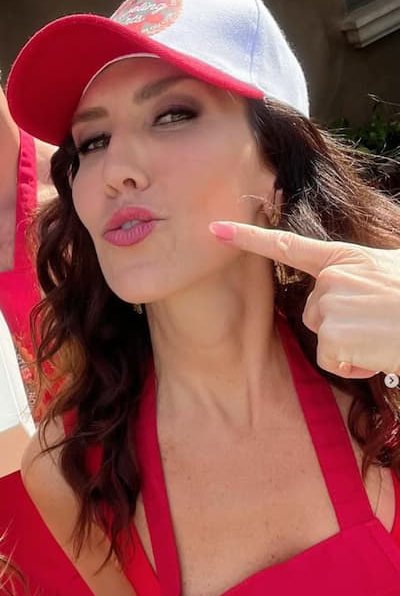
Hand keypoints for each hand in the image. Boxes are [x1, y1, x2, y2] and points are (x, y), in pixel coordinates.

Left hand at [210, 220, 399, 378]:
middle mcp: (332, 278)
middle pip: (313, 313)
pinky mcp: (334, 334)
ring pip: (324, 337)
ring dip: (350, 347)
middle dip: (340, 327)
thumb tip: (337, 284)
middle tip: (379, 323)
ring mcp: (331, 304)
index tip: (214, 229)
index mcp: (345, 258)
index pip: (287, 245)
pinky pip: (332, 360)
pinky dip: (355, 366)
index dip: (248, 237)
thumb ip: (359, 274)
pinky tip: (378, 353)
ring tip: (382, 336)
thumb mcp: (389, 271)